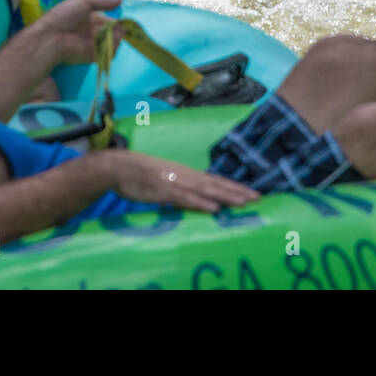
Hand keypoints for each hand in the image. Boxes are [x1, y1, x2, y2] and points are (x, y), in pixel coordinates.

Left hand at [37, 0, 122, 64]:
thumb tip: (121, 0)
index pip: (108, 20)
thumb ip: (102, 2)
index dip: (116, 20)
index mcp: (90, 18)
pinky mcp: (94, 56)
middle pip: (112, 31)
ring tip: (113, 34)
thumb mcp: (83, 2)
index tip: (122, 20)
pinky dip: (113, 48)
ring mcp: (94, 44)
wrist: (52, 37)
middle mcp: (93, 31)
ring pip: (113, 42)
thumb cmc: (65, 16)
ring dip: (116, 38)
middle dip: (118, 29)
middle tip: (119, 28)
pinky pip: (108, 53)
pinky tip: (110, 42)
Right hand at [101, 150, 258, 211]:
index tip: (252, 193)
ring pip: (205, 190)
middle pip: (215, 184)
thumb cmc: (139, 175)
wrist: (117, 167)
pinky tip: (214, 209)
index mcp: (186, 173)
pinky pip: (186, 199)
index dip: (233, 187)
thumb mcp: (165, 181)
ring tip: (243, 202)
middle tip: (258, 198)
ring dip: (225, 196)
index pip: (214, 180)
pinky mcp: (163, 191)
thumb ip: (180, 189)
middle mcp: (185, 175)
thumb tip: (195, 199)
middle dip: (237, 191)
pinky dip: (201, 204)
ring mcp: (175, 182)